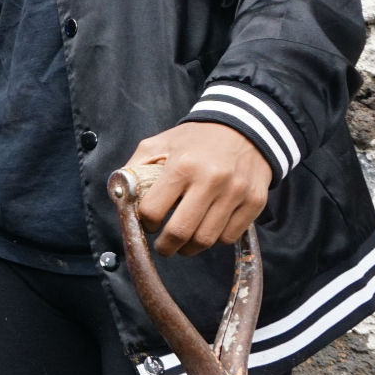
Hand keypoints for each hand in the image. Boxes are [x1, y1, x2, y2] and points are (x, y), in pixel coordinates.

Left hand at [130, 121, 272, 256]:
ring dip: (190, 248)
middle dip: (166, 246)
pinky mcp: (255, 201)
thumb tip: (120, 195)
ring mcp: (236, 192)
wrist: (244, 126)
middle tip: (162, 247)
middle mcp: (210, 180)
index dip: (145, 223)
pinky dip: (215, 239)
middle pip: (180, 232)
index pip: (153, 211)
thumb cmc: (195, 139)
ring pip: (206, 240)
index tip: (148, 224)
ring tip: (183, 242)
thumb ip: (135, 167)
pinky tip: (207, 228)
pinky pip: (230, 236)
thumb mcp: (159, 143)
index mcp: (182, 166)